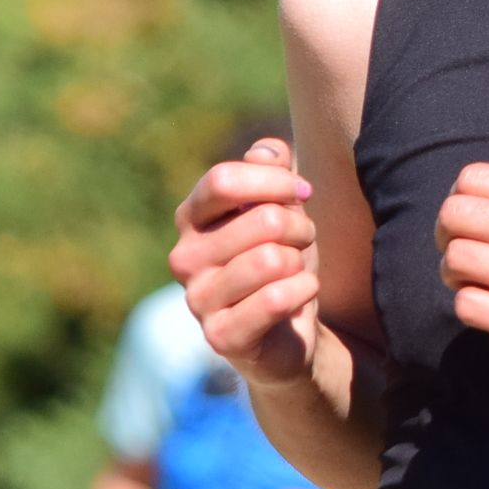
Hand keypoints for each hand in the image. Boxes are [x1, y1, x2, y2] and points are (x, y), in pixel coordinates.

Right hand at [167, 139, 319, 388]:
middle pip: (263, 220)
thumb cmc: (280, 261)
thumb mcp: (280, 207)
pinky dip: (304, 290)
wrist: (286, 331)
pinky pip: (276, 298)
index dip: (274, 180)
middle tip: (303, 240)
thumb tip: (266, 151)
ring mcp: (198, 300)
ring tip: (298, 267)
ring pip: (272, 260)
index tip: (303, 191)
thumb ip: (271, 171)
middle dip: (300, 226)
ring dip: (301, 260)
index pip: (224, 180)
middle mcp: (184, 258)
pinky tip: (303, 292)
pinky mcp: (221, 337)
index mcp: (191, 218)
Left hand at [433, 164, 488, 400]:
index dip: (460, 197)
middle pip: (457, 215)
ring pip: (457, 260)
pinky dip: (469, 306)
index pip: (475, 178)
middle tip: (458, 250)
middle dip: (446, 233)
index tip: (470, 218)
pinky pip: (470, 306)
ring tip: (473, 282)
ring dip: (453, 273)